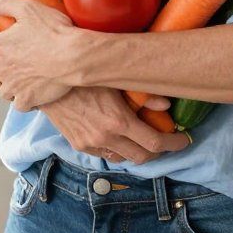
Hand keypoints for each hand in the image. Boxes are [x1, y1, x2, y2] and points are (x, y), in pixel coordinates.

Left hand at [0, 0, 79, 110]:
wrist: (74, 56)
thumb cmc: (53, 30)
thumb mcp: (28, 8)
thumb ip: (3, 3)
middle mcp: (1, 69)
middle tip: (13, 67)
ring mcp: (13, 87)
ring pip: (3, 93)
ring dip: (10, 87)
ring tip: (25, 79)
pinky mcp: (27, 100)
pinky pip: (18, 105)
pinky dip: (24, 100)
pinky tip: (34, 91)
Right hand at [40, 87, 189, 163]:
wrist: (49, 79)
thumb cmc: (86, 74)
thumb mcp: (117, 80)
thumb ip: (143, 94)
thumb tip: (167, 105)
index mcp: (119, 120)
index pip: (155, 143)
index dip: (174, 144)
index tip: (183, 140)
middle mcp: (106, 137)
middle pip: (142, 157)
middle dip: (159, 152)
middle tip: (166, 140)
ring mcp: (91, 143)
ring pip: (124, 158)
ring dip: (138, 152)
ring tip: (144, 139)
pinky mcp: (79, 144)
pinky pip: (106, 154)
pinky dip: (118, 149)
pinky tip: (121, 137)